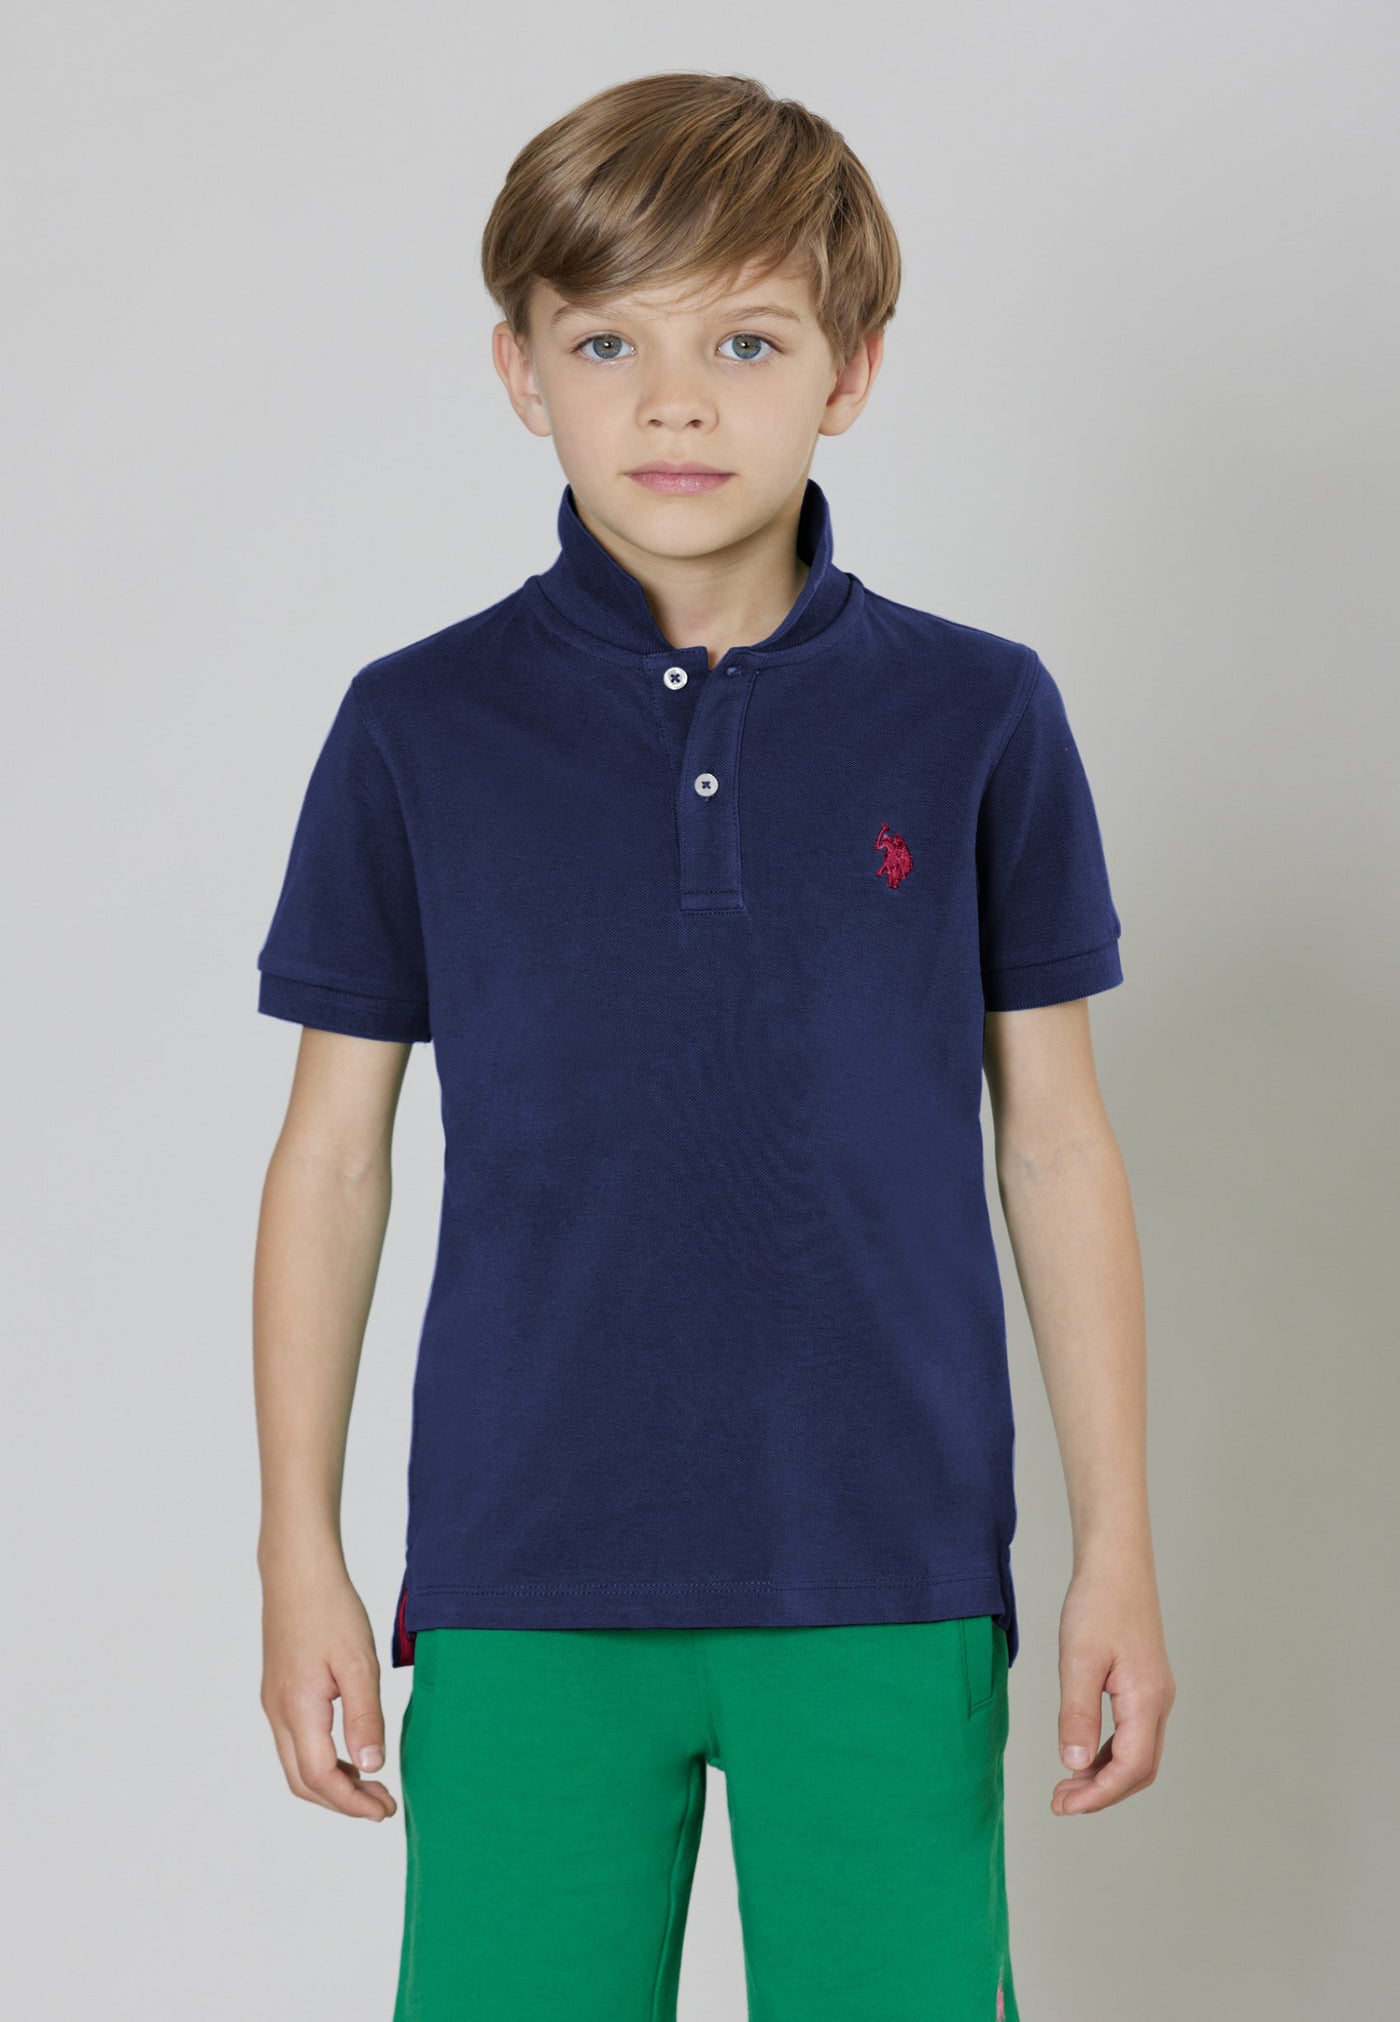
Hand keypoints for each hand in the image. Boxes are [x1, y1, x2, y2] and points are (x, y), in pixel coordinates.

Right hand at [260, 1561, 396, 1820]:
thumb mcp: (358, 1664)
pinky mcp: (279, 1691)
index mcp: (298, 1710)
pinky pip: (296, 1742)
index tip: (384, 1811)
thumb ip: (365, 1717)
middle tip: (382, 1805)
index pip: (321, 1778)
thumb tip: (372, 1768)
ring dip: (332, 1783)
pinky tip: (351, 1750)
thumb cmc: (331, 1610)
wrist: (297, 1572)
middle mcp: (278, 1713)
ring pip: (297, 1764)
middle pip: (303, 1781)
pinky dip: (323, 1759)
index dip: (352, 1803)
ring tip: (372, 1783)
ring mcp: (275, 1703)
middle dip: (342, 1802)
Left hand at [1051, 1560, 1175, 1814]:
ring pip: (1136, 1754)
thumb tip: (1073, 1766)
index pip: (1130, 1768)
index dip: (1098, 1795)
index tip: (1064, 1806)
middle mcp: (1157, 1702)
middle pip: (1138, 1769)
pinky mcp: (1143, 1685)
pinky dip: (1106, 1753)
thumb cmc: (1097, 1604)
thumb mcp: (1079, 1660)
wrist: (1116, 1564)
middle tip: (1060, 1803)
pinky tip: (1080, 1755)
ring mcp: (1153, 1694)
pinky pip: (1130, 1734)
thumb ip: (1077, 1714)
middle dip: (1102, 1793)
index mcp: (1146, 1699)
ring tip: (1065, 1787)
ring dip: (1103, 1776)